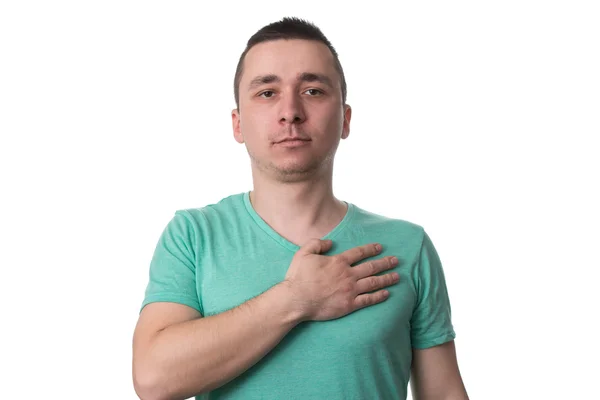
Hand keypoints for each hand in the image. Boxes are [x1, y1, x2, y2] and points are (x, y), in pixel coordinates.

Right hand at [283, 239, 399, 321]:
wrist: (296, 300)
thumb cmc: (298, 277)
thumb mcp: (304, 253)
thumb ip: (317, 244)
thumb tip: (330, 242)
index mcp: (338, 262)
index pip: (359, 253)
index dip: (371, 249)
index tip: (380, 247)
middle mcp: (347, 275)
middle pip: (371, 267)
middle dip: (385, 263)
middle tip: (396, 260)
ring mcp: (350, 290)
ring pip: (373, 283)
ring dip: (387, 279)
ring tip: (397, 276)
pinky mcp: (349, 304)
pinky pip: (368, 300)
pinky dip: (379, 296)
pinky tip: (387, 293)